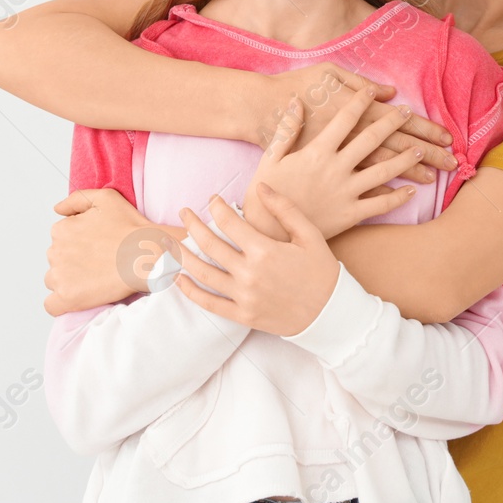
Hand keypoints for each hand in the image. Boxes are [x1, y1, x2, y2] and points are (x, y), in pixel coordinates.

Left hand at [43, 189, 177, 315]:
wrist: (147, 255)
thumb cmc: (130, 228)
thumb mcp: (105, 198)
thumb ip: (76, 199)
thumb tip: (57, 209)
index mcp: (61, 229)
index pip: (60, 242)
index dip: (79, 247)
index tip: (97, 250)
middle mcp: (54, 251)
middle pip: (57, 262)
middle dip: (73, 264)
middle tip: (99, 265)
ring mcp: (59, 276)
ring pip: (54, 282)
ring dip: (69, 282)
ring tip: (94, 281)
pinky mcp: (67, 297)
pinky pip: (52, 306)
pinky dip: (63, 304)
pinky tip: (80, 298)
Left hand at [172, 186, 340, 336]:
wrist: (331, 314)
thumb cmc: (322, 271)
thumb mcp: (309, 235)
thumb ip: (284, 209)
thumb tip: (261, 187)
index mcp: (265, 250)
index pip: (229, 222)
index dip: (216, 207)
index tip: (212, 199)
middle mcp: (249, 273)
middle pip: (210, 245)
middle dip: (193, 224)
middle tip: (185, 212)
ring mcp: (244, 297)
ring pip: (203, 273)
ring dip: (183, 255)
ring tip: (171, 242)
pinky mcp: (242, 315)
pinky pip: (209, 303)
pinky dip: (190, 291)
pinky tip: (178, 278)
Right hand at [242, 83, 427, 241]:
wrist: (266, 231)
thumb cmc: (264, 192)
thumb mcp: (270, 156)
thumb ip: (286, 128)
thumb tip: (296, 103)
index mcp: (317, 150)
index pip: (345, 119)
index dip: (360, 102)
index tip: (371, 93)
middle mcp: (336, 168)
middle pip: (372, 139)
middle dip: (393, 123)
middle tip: (409, 112)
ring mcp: (345, 192)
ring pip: (384, 170)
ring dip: (405, 158)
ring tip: (422, 149)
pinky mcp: (350, 214)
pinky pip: (380, 204)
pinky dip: (398, 197)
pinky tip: (411, 191)